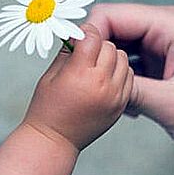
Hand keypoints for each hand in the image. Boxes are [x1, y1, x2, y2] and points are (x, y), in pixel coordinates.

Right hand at [23, 23, 133, 150]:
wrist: (55, 142)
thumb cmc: (46, 109)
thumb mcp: (50, 75)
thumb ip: (66, 51)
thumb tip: (77, 32)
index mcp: (81, 74)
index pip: (92, 37)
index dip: (85, 32)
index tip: (79, 35)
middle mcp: (102, 84)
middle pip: (110, 46)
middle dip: (98, 44)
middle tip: (86, 51)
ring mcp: (115, 96)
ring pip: (122, 59)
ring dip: (111, 57)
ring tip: (96, 64)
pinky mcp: (121, 105)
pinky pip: (127, 76)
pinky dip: (118, 71)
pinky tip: (104, 76)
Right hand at [87, 3, 173, 174]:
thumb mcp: (172, 106)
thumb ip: (129, 88)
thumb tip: (92, 77)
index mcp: (170, 25)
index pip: (112, 14)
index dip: (88, 35)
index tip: (73, 65)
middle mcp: (164, 29)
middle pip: (111, 29)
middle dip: (96, 55)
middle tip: (86, 87)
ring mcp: (161, 47)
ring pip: (117, 48)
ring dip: (108, 71)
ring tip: (108, 100)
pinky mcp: (160, 65)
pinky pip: (127, 65)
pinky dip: (119, 82)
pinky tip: (126, 108)